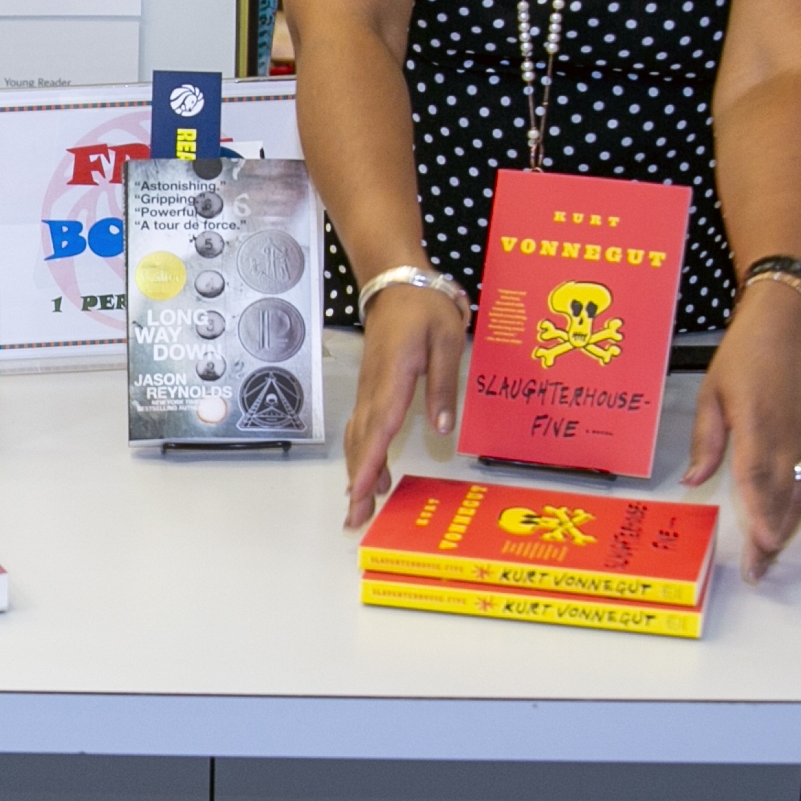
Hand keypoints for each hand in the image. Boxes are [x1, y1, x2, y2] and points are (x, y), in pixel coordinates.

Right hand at [343, 281, 468, 526]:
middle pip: (361, 442)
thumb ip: (441, 385)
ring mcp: (368, 389)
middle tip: (355, 519)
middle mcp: (374, 389)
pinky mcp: (371, 388)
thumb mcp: (446, 340)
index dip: (370, 463)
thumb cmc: (424, 307)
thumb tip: (443, 428)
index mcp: (394, 377)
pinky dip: (362, 453)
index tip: (361, 492)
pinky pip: (362, 427)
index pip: (380, 428)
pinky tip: (371, 472)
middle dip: (357, 481)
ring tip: (361, 506)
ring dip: (357, 472)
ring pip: (357, 437)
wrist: (394, 282)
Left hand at [684, 283, 800, 579]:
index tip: (761, 546)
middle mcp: (788, 437)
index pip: (759, 480)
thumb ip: (705, 440)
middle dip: (772, 537)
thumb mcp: (712, 391)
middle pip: (783, 498)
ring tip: (771, 556)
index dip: (761, 516)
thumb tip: (693, 480)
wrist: (791, 321)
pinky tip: (786, 522)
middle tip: (760, 571)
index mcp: (758, 425)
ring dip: (787, 527)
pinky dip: (798, 506)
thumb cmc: (746, 351)